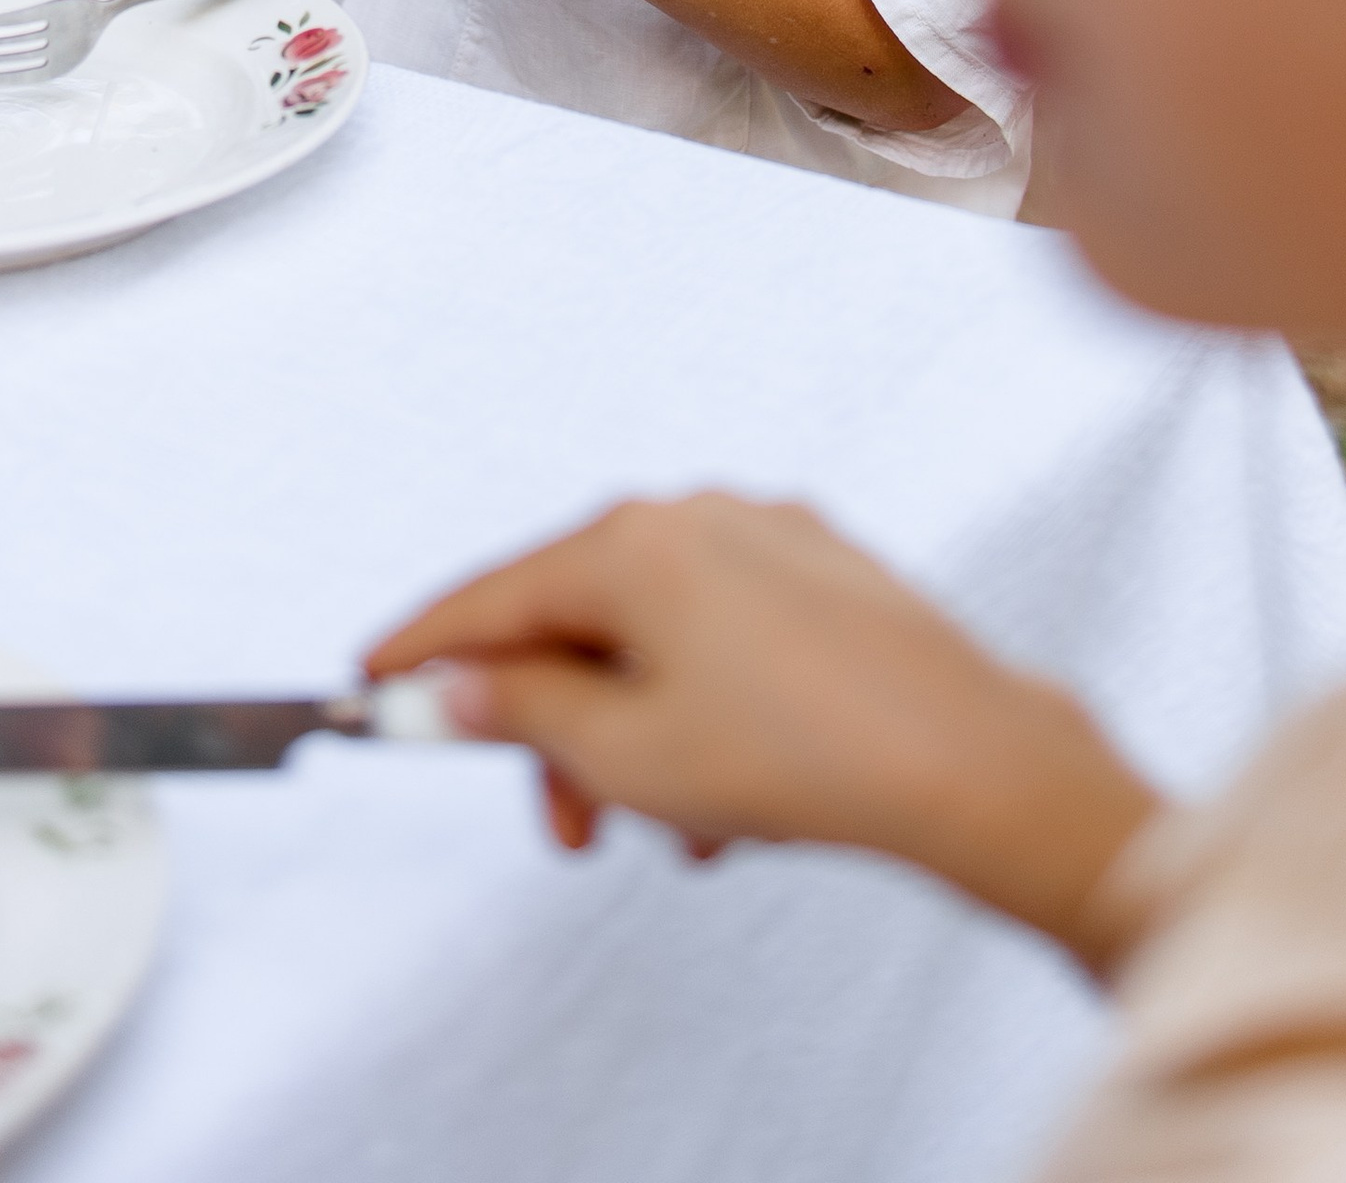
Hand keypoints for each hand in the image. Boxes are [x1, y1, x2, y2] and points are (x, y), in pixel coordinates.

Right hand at [367, 493, 1160, 971]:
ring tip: (676, 829)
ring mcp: (767, 538)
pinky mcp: (823, 575)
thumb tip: (461, 689)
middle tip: (565, 820)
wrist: (968, 764)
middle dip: (558, 730)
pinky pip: (723, 637)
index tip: (377, 682)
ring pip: (653, 638)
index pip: (490, 596)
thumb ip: (525, 714)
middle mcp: (696, 516)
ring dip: (638, 736)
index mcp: (633, 545)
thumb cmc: (813, 756)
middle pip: (575, 620)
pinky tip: (732, 797)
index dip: (425, 651)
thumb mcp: (628, 755)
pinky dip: (702, 709)